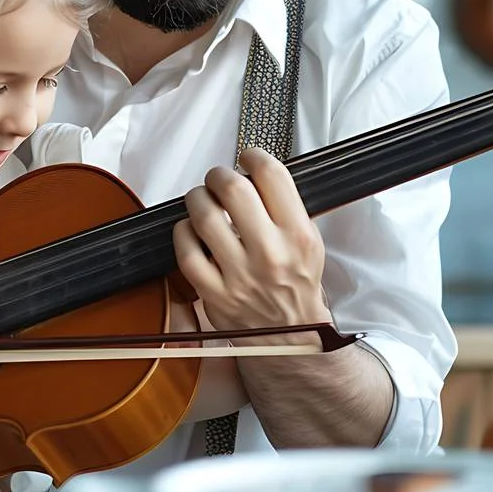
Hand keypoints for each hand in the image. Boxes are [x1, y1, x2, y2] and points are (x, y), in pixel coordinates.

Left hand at [172, 147, 330, 337]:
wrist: (293, 335)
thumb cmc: (297, 283)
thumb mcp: (309, 241)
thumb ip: (285, 207)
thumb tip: (253, 172)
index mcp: (297, 235)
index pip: (271, 176)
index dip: (253, 156)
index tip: (247, 158)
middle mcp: (269, 253)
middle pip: (232, 189)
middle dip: (219, 175)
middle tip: (219, 179)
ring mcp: (239, 275)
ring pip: (203, 216)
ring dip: (198, 199)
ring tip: (203, 200)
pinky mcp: (214, 294)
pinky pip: (185, 251)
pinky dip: (183, 232)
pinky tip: (191, 231)